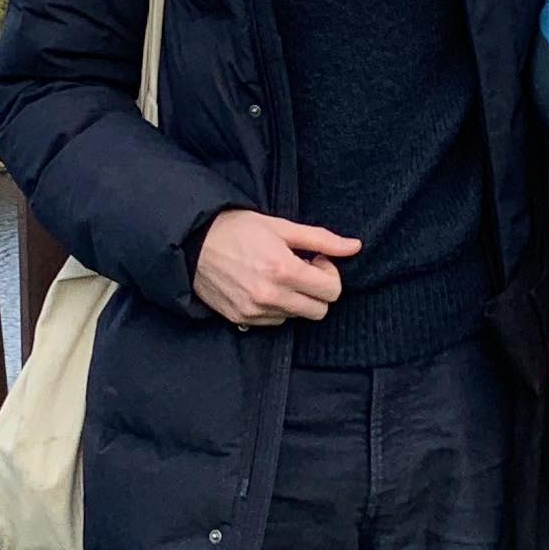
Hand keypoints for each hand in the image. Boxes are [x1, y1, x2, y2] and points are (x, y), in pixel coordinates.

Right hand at [194, 210, 359, 326]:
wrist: (193, 243)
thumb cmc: (238, 229)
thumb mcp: (282, 227)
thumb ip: (322, 239)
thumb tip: (355, 247)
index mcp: (284, 270)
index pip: (332, 292)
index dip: (329, 275)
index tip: (316, 261)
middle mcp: (270, 296)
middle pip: (319, 311)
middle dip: (317, 291)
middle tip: (301, 270)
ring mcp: (254, 311)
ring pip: (296, 317)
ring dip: (295, 299)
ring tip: (277, 276)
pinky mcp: (241, 319)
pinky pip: (274, 322)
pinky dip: (276, 308)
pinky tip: (262, 286)